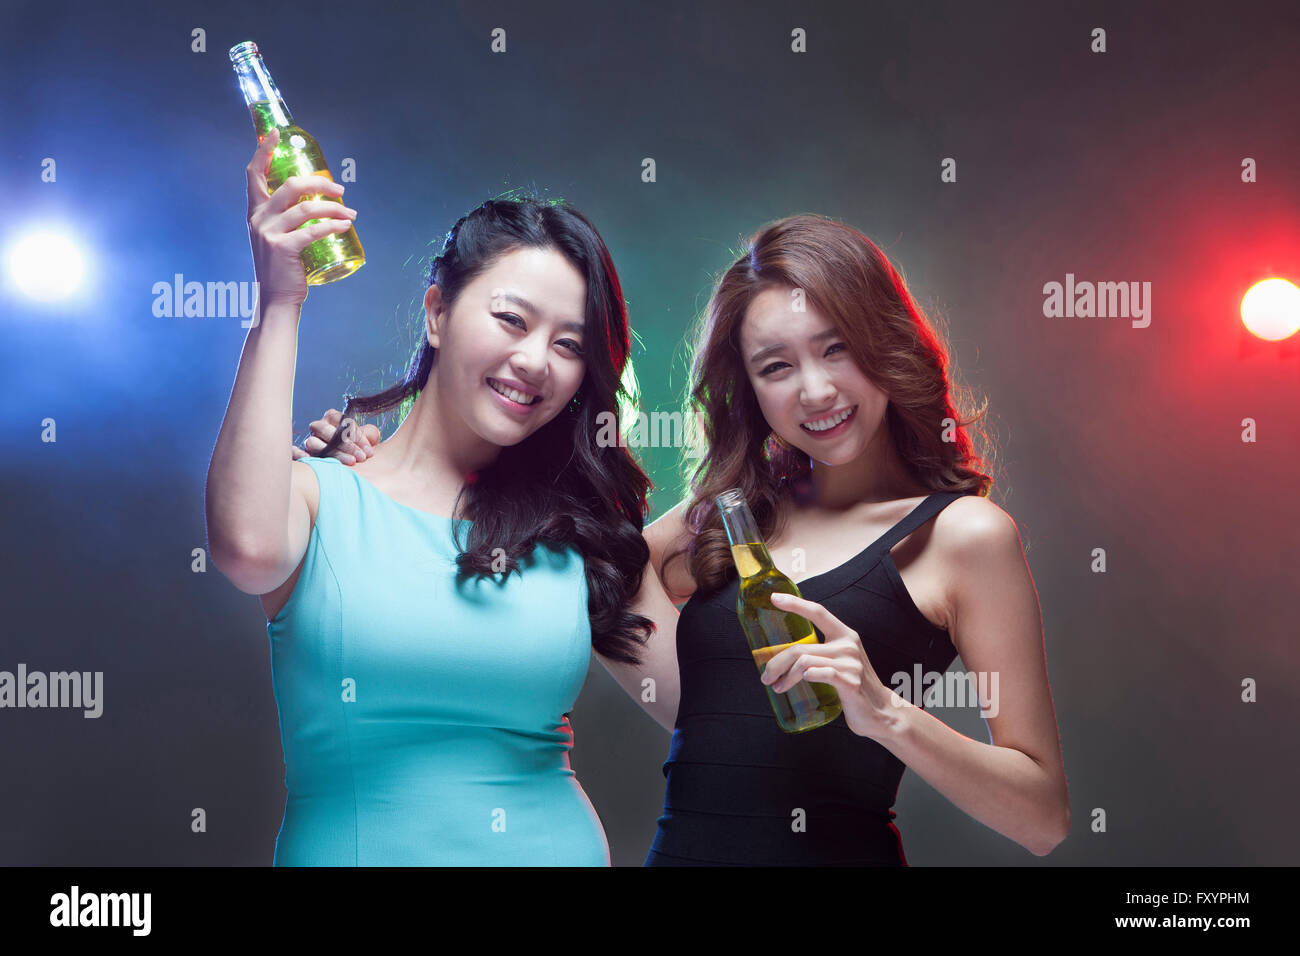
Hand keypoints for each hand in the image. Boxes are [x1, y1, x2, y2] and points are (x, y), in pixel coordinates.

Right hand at [246, 127, 356, 309]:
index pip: (254, 173)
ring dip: (335, 208)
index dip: (264, 151)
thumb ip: (286, 219)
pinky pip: (313, 230)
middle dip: (321, 183)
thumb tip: (318, 202)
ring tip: (352, 214)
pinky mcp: (283, 248)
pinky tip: (346, 225)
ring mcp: (269, 232)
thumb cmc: (282, 267)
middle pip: (291, 185)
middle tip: (341, 190)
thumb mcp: (276, 237)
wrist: (276, 299)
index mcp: (255, 211)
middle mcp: (259, 218)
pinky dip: (333, 225)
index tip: (277, 134)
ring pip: (307, 208)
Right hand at [291, 408, 380, 464]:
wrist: (350, 460)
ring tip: (351, 463)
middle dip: (347, 445)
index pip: (342, 420)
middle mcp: (319, 427)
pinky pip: (294, 451)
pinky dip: (298, 454)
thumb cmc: (357, 447)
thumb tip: (372, 436)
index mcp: (333, 418)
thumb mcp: (366, 438)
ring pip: (313, 443)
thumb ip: (370, 434)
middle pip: (326, 430)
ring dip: (333, 453)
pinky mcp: (301, 453)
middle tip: (362, 457)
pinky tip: (309, 460)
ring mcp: (310, 440)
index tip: (369, 450)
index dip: (357, 435)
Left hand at [761, 592, 902, 739]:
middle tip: (765, 677)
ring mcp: (850, 664)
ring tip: (777, 687)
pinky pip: (820, 674)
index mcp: (844, 635)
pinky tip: (802, 682)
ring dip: (786, 676)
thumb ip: (819, 654)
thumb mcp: (839, 662)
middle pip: (800, 648)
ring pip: (804, 663)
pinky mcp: (850, 682)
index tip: (774, 598)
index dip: (795, 603)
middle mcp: (848, 645)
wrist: (881, 712)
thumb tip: (782, 657)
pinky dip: (806, 677)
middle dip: (776, 663)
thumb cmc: (853, 687)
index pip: (818, 612)